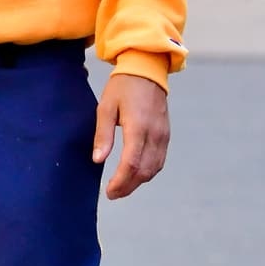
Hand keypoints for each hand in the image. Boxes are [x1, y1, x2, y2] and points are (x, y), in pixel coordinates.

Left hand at [92, 72, 169, 199]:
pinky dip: (148, 172)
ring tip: (122, 187)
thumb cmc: (122, 87)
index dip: (121, 181)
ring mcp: (163, 136)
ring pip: (154, 168)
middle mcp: (154, 134)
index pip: (131, 163)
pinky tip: (136, 174)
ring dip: (139, 182)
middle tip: (113, 194)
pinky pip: (159, 160)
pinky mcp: (166, 135)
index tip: (109, 192)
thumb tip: (98, 160)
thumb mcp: (105, 107)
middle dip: (129, 186)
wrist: (146, 71)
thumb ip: (103, 135)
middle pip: (145, 171)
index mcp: (138, 127)